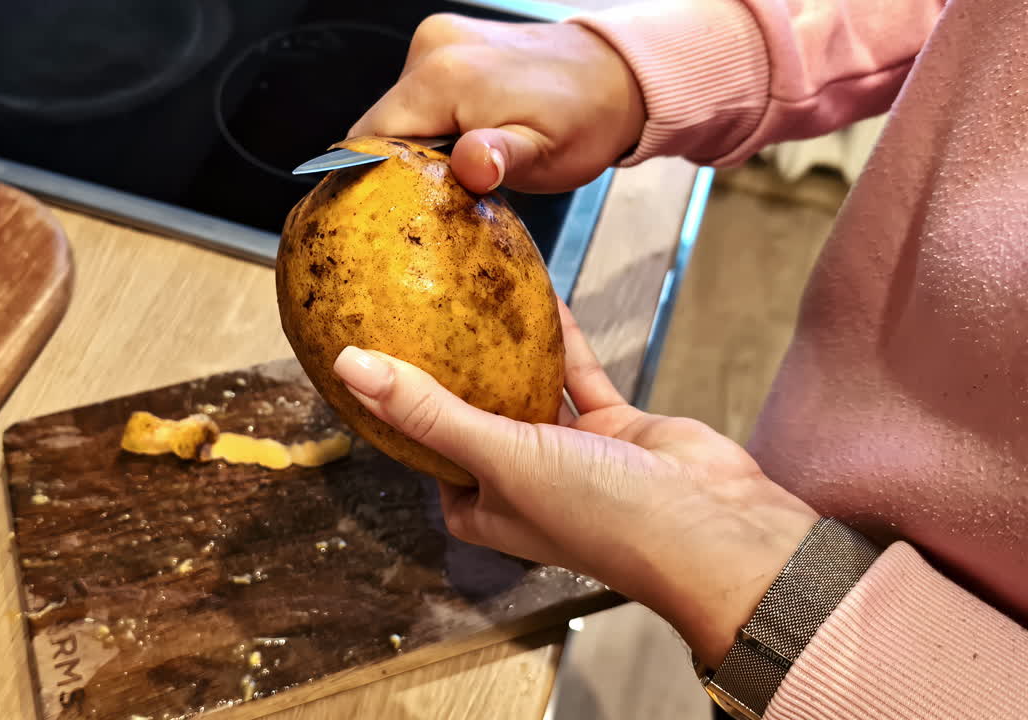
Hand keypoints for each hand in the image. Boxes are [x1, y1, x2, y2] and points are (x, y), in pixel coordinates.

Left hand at [332, 299, 819, 665]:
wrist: (715, 530)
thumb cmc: (602, 517)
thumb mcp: (498, 457)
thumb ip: (429, 411)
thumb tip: (351, 366)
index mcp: (483, 507)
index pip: (423, 452)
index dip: (398, 408)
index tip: (374, 352)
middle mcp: (521, 482)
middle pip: (472, 414)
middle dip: (451, 367)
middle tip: (419, 307)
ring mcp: (569, 453)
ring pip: (527, 386)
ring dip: (507, 346)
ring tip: (472, 291)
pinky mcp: (613, 427)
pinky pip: (577, 372)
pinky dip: (562, 338)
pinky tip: (541, 293)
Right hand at [348, 14, 645, 193]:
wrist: (617, 75)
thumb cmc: (584, 118)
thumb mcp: (545, 154)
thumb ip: (499, 159)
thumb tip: (470, 165)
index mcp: (442, 77)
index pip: (369, 139)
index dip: (376, 181)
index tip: (398, 209)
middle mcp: (433, 49)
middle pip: (379, 126)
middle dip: (398, 166)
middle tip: (437, 194)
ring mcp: (439, 40)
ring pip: (398, 113)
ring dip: (416, 146)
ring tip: (458, 167)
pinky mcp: (449, 42)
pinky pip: (418, 94)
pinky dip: (432, 123)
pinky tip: (463, 140)